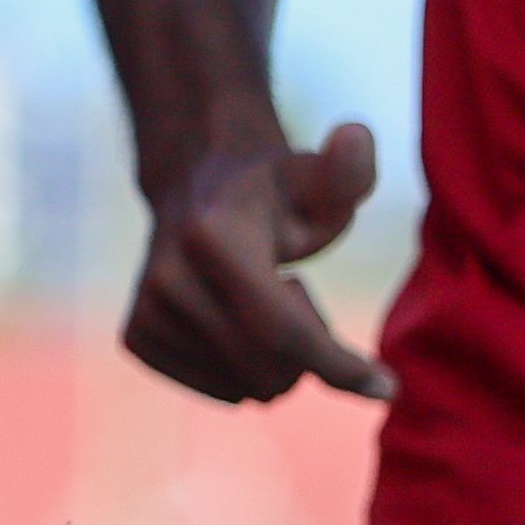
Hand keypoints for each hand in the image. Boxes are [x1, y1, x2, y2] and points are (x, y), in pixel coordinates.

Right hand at [121, 123, 391, 406]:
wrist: (195, 183)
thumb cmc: (276, 189)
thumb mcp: (321, 179)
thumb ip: (349, 168)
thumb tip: (356, 134)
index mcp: (213, 238)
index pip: (283, 331)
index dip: (340, 366)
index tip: (388, 387)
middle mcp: (167, 276)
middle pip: (268, 367)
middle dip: (308, 351)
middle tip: (298, 293)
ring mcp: (145, 308)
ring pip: (244, 387)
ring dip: (275, 359)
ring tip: (264, 304)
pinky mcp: (135, 334)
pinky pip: (217, 390)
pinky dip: (242, 370)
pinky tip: (236, 323)